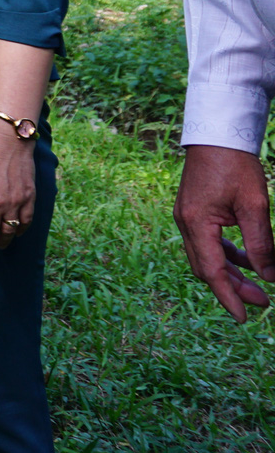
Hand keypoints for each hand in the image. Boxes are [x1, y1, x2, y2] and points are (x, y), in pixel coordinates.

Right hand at [175, 144, 274, 321]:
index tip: (243, 318)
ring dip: (231, 273)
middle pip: (206, 268)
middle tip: (264, 302)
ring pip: (206, 257)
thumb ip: (261, 244)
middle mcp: (185, 223)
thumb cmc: (235, 165)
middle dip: (233, 288)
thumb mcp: (255, 206)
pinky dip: (227, 256)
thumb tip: (271, 277)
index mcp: (196, 223)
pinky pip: (208, 243)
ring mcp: (187, 217)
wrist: (217, 135)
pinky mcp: (194, 212)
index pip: (211, 271)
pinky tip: (246, 260)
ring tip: (259, 286)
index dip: (228, 296)